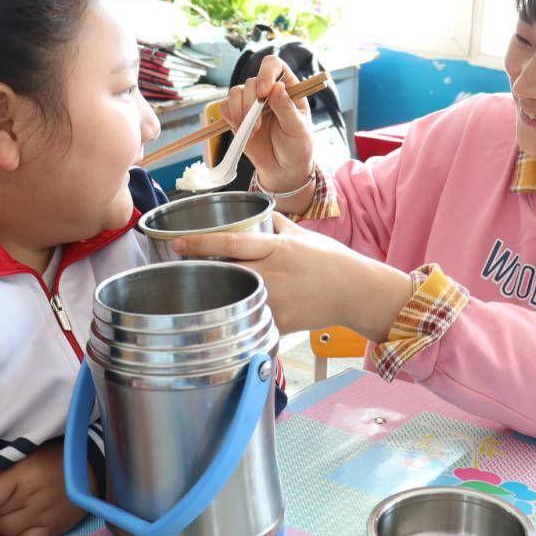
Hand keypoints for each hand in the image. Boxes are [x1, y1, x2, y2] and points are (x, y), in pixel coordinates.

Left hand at [0, 439, 86, 535]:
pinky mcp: (53, 530)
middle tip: (7, 501)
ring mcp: (43, 516)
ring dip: (6, 522)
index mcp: (24, 474)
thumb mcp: (28, 455)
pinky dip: (21, 534)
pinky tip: (27, 524)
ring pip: (5, 530)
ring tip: (17, 513)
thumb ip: (4, 471)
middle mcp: (32, 498)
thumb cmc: (54, 458)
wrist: (91, 470)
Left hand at [171, 213, 412, 339]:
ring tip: (200, 292)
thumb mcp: (303, 235)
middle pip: (227, 271)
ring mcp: (278, 299)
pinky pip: (254, 320)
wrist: (357, 291)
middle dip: (201, 270)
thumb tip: (256, 214)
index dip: (202, 243)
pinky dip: (241, 317)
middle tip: (178, 269)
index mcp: (278, 248)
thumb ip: (277, 225)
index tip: (178, 243)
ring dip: (218, 295)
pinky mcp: (283, 321)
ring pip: (236, 297)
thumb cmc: (332, 261)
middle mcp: (275, 273)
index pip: (232, 243)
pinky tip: (229, 316)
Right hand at [223, 55, 314, 192]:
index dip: (266, 73)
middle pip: (251, 81)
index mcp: (287, 87)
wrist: (284, 169)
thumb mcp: (298, 129)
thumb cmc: (297, 146)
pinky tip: (242, 131)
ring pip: (235, 92)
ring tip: (251, 131)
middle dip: (250, 102)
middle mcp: (267, 91)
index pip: (274, 66)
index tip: (263, 92)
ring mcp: (250, 103)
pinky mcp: (238, 116)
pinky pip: (225, 107)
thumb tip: (277, 88)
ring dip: (239, 111)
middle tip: (258, 125)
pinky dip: (230, 117)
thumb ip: (286, 109)